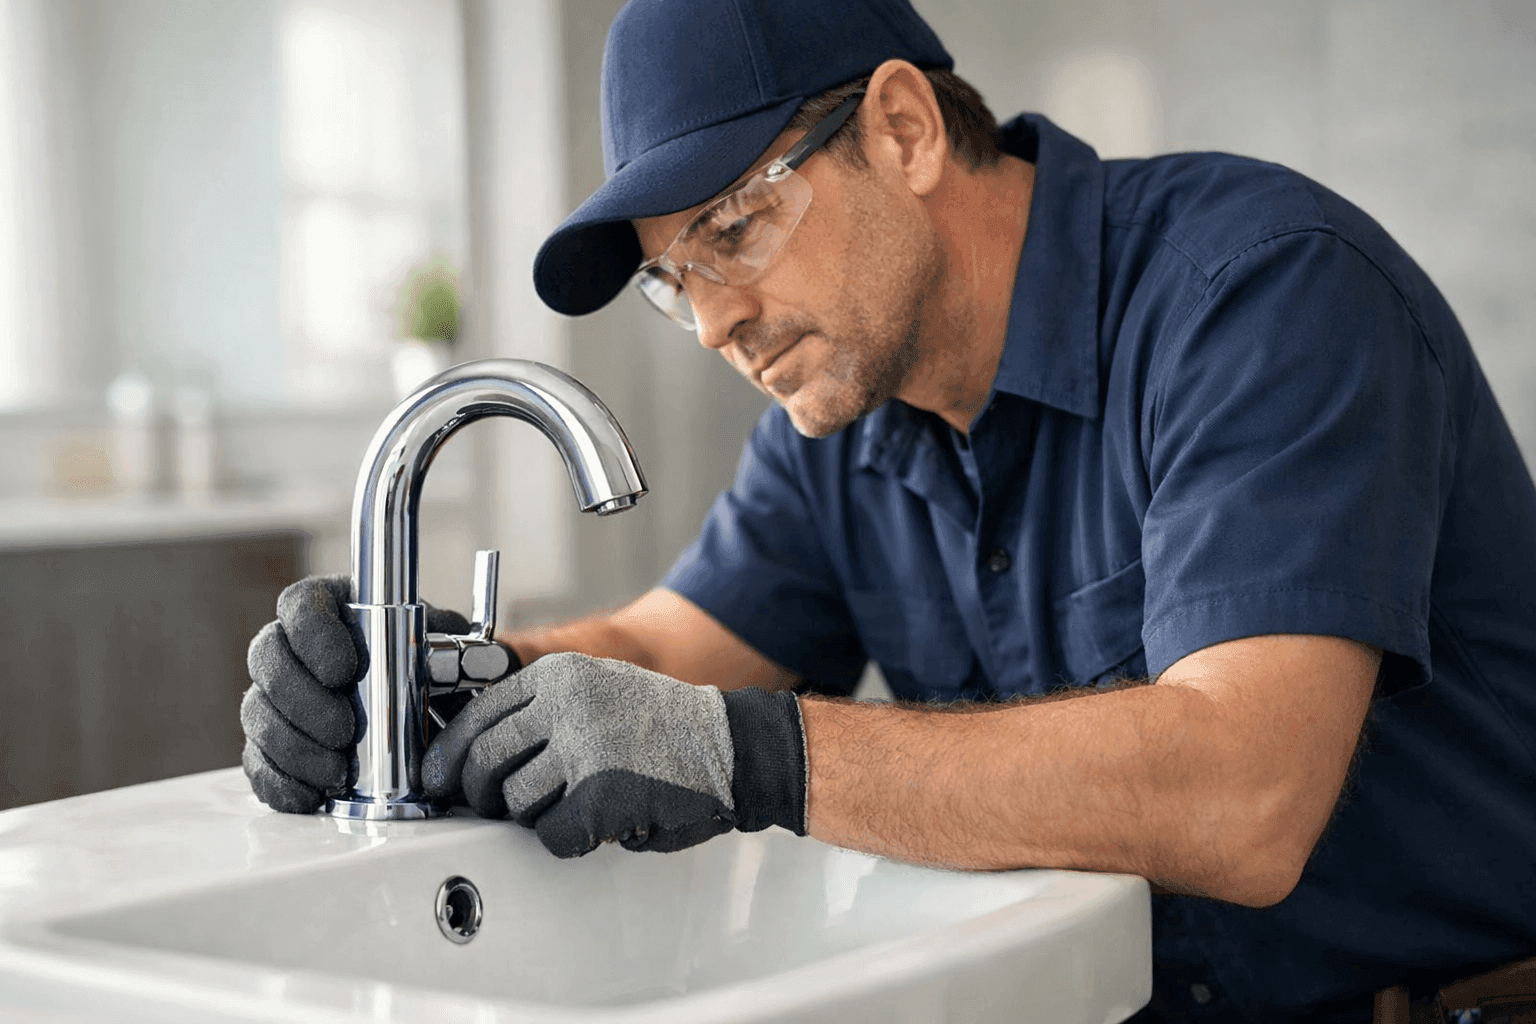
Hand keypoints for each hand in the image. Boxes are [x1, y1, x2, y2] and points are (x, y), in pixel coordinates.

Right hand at [240, 575, 507, 813]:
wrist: (434, 711)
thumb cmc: (436, 669)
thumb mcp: (454, 649)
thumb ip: (463, 647)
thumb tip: (481, 661)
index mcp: (334, 608)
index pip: (303, 603)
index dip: (313, 634)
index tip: (344, 669)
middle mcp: (294, 647)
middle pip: (269, 657)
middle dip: (302, 699)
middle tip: (344, 729)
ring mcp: (277, 696)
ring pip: (258, 712)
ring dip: (294, 745)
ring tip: (337, 769)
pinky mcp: (272, 743)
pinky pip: (258, 760)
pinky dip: (281, 780)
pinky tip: (311, 792)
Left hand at [422, 652, 806, 856]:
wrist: (734, 748)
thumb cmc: (664, 728)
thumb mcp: (598, 689)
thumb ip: (541, 710)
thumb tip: (472, 755)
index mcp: (559, 676)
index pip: (476, 715)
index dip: (449, 755)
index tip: (439, 779)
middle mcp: (565, 705)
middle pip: (483, 763)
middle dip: (480, 794)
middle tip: (497, 806)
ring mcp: (583, 749)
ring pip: (515, 803)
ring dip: (536, 816)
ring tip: (573, 805)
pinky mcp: (601, 796)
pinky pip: (551, 835)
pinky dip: (569, 840)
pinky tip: (596, 825)